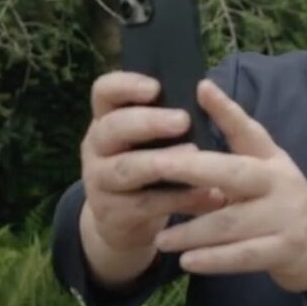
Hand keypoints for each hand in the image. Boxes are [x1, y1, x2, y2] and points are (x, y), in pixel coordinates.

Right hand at [80, 72, 227, 253]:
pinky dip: (179, 198)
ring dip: (162, 160)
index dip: (125, 85)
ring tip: (194, 154)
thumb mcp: (154, 138)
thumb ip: (172, 116)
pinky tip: (208, 194)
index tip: (156, 87)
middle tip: (183, 120)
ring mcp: (99, 180)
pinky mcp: (112, 212)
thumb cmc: (149, 163)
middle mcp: (97, 146)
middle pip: (113, 128)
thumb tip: (209, 90)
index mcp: (108, 118)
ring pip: (126, 168)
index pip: (104, 91)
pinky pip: (146, 203)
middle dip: (148, 122)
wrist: (125, 220)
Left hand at [151, 80, 306, 293]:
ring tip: (161, 237)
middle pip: (233, 173)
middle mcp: (280, 183)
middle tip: (152, 166)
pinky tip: (187, 262)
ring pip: (231, 223)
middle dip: (191, 169)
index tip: (200, 89)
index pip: (248, 131)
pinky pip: (243, 256)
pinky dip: (214, 260)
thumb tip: (201, 92)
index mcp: (271, 161)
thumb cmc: (281, 203)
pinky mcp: (284, 250)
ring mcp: (285, 218)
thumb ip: (232, 141)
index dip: (226, 110)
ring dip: (193, 231)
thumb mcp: (265, 168)